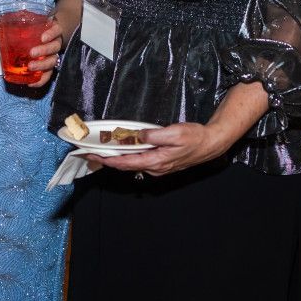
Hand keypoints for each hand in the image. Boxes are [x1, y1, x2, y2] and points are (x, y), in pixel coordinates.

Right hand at [25, 17, 64, 88]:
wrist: (49, 19)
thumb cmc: (34, 30)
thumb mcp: (19, 35)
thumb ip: (7, 35)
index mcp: (45, 58)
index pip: (46, 73)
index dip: (41, 80)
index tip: (31, 84)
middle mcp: (52, 52)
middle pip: (51, 61)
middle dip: (41, 65)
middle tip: (30, 66)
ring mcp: (56, 40)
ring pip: (54, 49)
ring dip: (44, 51)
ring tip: (33, 52)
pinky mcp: (58, 28)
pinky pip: (57, 32)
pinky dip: (51, 35)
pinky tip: (44, 37)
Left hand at [87, 121, 229, 176]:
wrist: (210, 144)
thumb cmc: (195, 138)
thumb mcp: (174, 133)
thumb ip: (154, 135)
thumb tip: (138, 135)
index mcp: (156, 161)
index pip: (126, 163)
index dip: (108, 160)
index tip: (93, 155)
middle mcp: (155, 168)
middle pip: (126, 165)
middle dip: (107, 160)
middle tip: (90, 153)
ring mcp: (158, 167)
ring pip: (132, 164)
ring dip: (116, 158)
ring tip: (101, 151)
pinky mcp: (161, 163)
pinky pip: (140, 161)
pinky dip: (128, 156)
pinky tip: (123, 150)